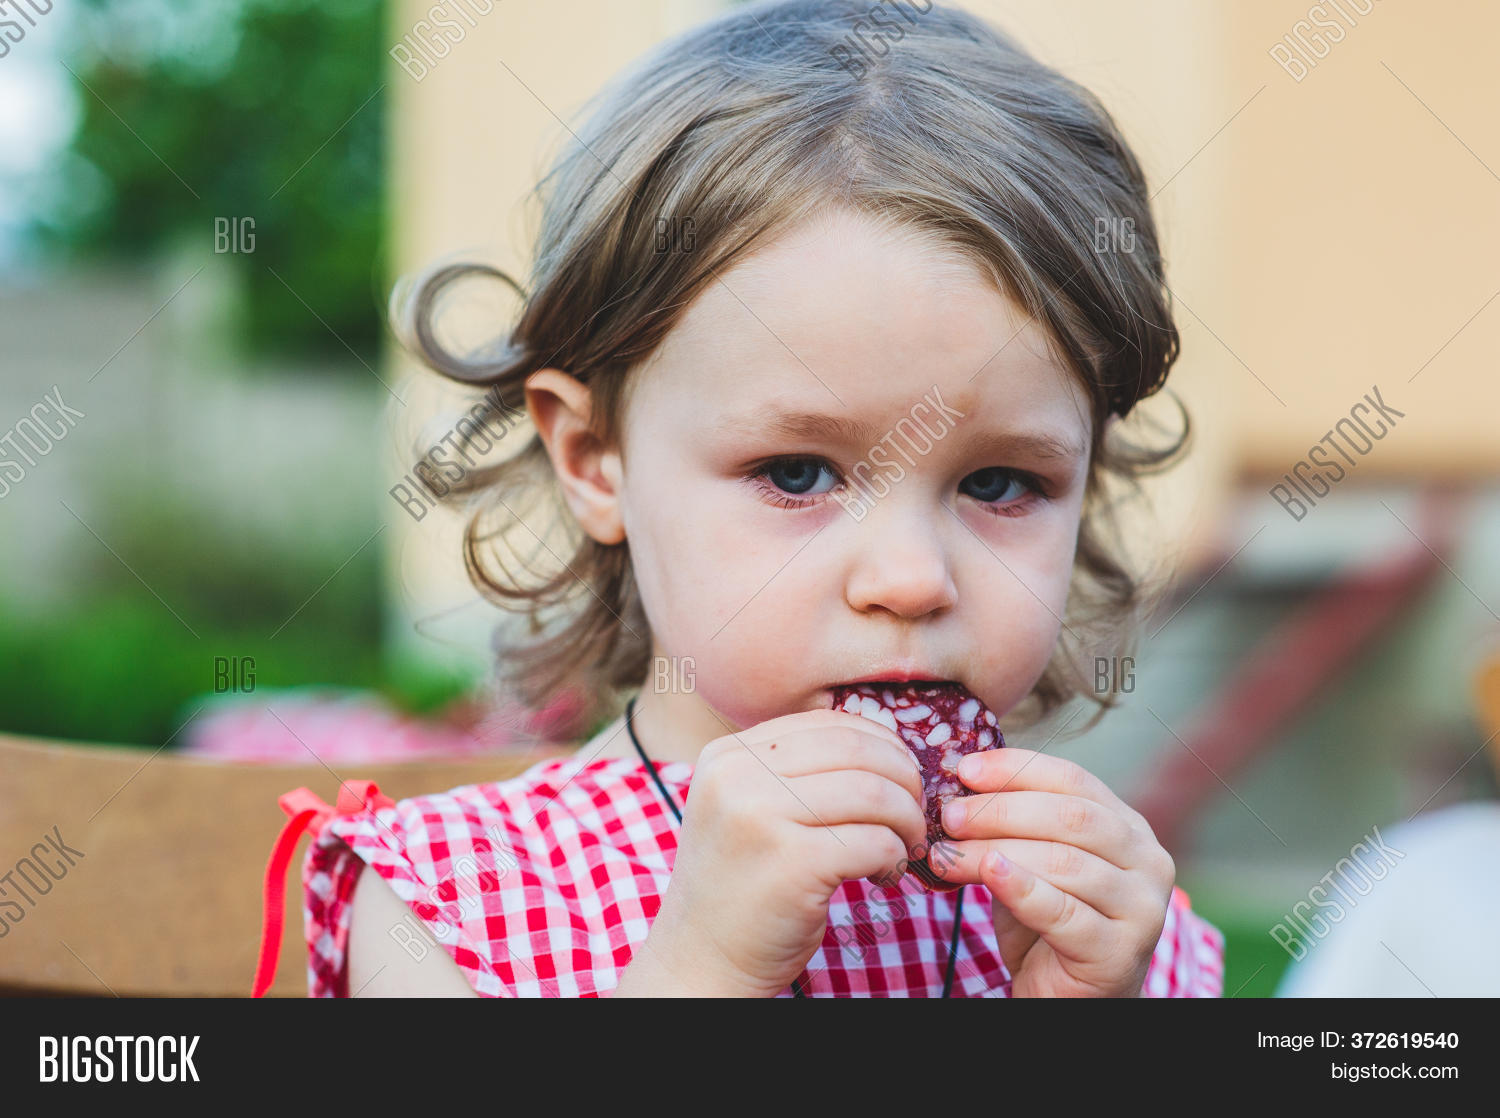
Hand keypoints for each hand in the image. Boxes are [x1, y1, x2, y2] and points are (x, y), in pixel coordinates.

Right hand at [620, 710, 926, 996]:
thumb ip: (792, 771)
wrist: (700, 962)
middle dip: (905, 781)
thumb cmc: (740, 887)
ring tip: (903, 847)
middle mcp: (737, 776)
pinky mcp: (793, 864)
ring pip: (875, 793)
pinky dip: (895, 858)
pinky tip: (884, 875)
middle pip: (858, 751)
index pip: (828, 724)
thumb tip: (884, 744)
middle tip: (913, 816)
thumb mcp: (746, 809)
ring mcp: (761, 818)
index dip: (881, 747)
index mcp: (727, 755)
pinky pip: (876, 842)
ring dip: (907, 821)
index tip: (899, 781)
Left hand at [926, 748, 1174, 997]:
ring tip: (950, 852)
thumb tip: (960, 784)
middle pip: (1071, 817)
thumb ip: (1014, 824)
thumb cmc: (1047, 922)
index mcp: (1129, 828)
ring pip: (1065, 862)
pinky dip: (1022, 888)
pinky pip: (1064, 913)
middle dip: (1001, 809)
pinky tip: (990, 872)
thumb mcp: (1032, 861)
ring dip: (996, 849)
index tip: (965, 770)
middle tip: (950, 815)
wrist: (1068, 997)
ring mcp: (1142, 909)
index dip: (1016, 769)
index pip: (1074, 781)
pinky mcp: (1119, 952)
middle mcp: (1148, 862)